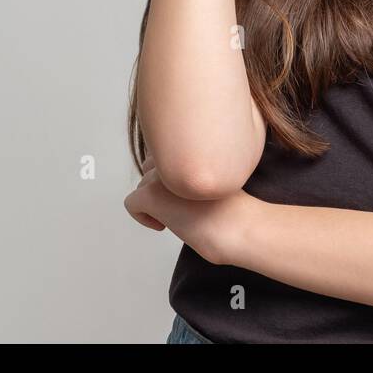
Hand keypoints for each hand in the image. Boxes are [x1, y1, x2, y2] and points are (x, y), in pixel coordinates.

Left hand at [123, 154, 255, 265]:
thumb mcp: (215, 176)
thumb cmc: (235, 208)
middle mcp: (174, 154)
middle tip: (180, 206)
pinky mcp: (151, 195)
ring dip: (154, 204)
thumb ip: (193, 169)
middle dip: (160, 188)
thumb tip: (167, 179)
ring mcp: (161, 174)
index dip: (172, 175)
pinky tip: (163, 225)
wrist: (241, 227)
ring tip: (177, 217)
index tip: (186, 193)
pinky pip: (132, 204)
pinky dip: (142, 217)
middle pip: (151, 168)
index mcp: (193, 146)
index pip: (167, 152)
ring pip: (142, 186)